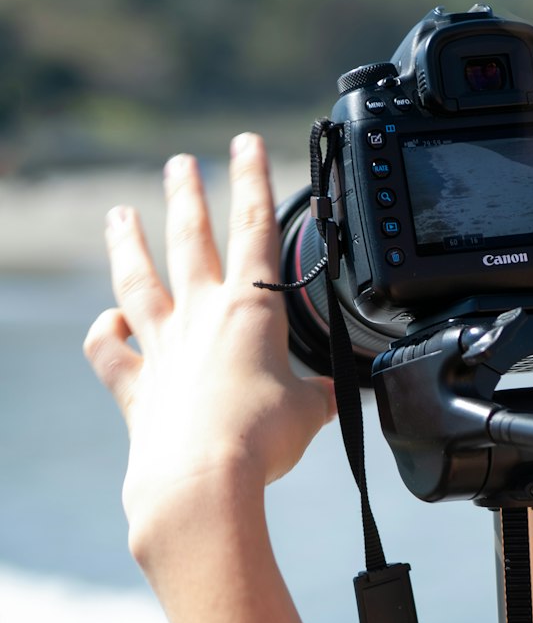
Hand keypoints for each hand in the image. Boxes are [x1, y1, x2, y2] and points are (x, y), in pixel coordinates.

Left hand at [84, 133, 334, 560]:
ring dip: (128, 246)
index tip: (245, 143)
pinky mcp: (136, 387)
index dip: (253, 180)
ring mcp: (162, 348)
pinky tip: (106, 322)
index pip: (255, 228)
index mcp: (251, 311)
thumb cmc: (260, 441)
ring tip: (119, 214)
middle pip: (191, 240)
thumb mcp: (311, 412)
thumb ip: (320, 393)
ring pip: (138, 283)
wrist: (201, 480)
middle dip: (188, 196)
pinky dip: (105, 335)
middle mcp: (201, 317)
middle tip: (181, 163)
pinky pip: (110, 352)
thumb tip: (336, 393)